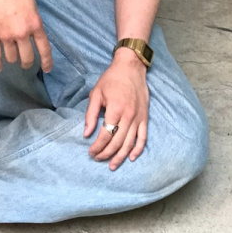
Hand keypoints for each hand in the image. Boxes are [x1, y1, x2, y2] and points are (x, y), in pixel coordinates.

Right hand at [0, 0, 52, 72]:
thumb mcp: (31, 4)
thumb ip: (34, 21)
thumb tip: (34, 35)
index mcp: (35, 23)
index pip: (44, 48)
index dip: (47, 62)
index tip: (47, 69)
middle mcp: (22, 32)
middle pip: (27, 58)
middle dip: (27, 63)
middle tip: (25, 64)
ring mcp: (6, 35)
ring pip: (11, 57)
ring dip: (12, 59)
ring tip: (12, 57)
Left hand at [84, 47, 148, 168]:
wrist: (131, 67)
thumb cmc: (111, 79)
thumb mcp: (96, 94)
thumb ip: (91, 115)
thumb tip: (86, 134)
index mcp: (115, 110)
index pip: (105, 135)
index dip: (97, 146)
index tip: (90, 152)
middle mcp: (128, 116)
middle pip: (117, 142)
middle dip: (106, 153)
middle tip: (97, 158)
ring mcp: (138, 118)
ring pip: (130, 143)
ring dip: (120, 156)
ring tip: (112, 165)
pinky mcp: (145, 118)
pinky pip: (143, 137)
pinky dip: (138, 149)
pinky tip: (131, 157)